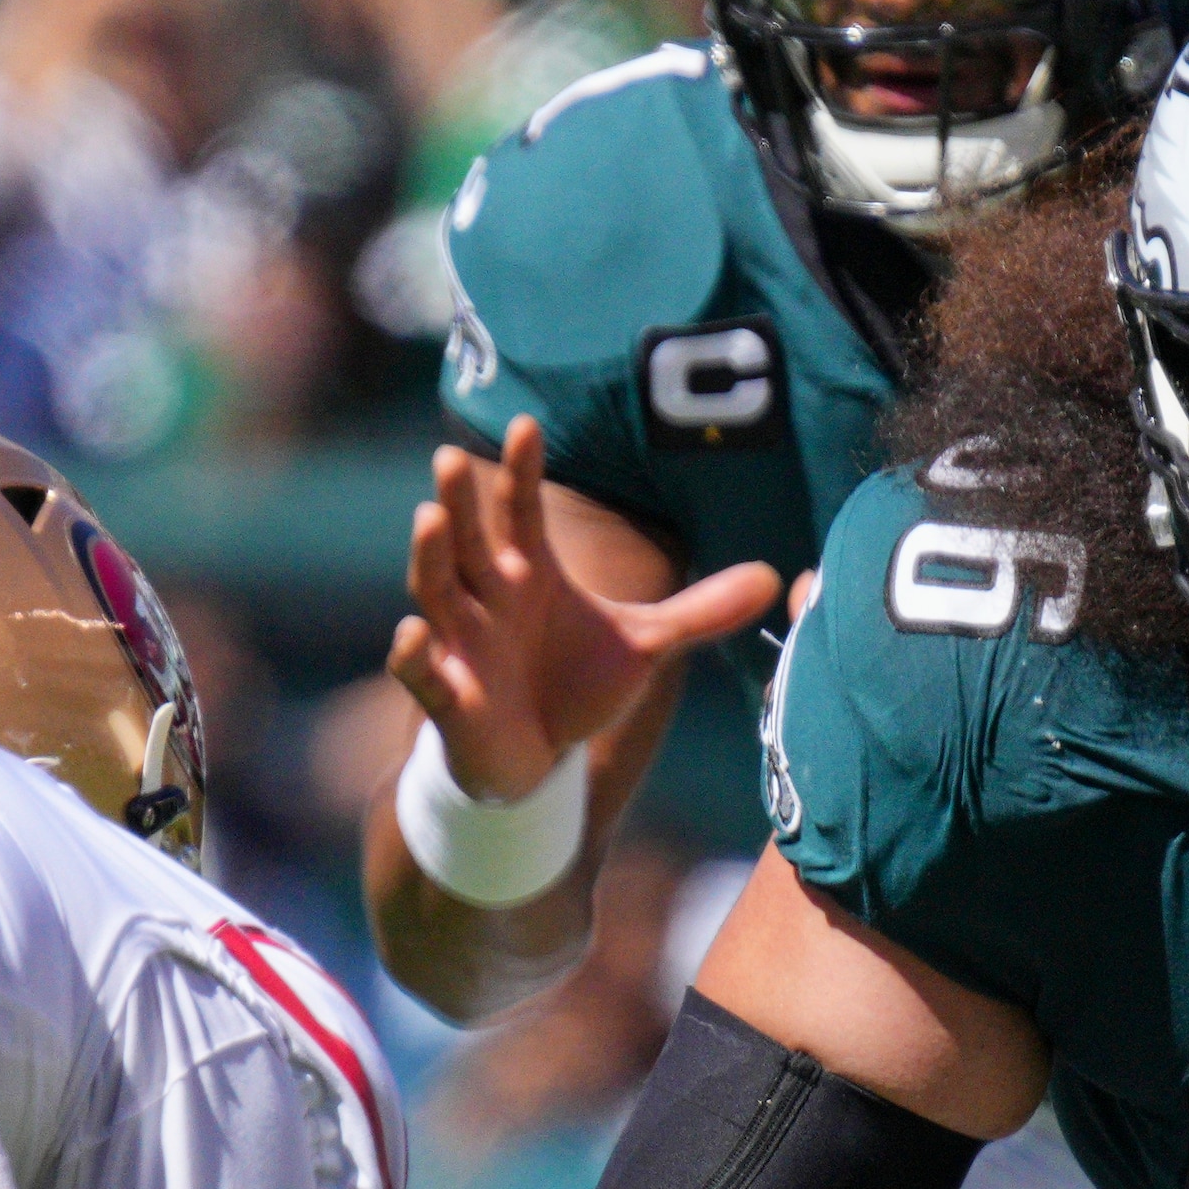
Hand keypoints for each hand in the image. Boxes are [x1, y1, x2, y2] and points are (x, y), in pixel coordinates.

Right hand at [388, 425, 782, 809]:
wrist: (538, 762)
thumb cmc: (576, 687)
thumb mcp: (644, 646)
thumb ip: (700, 611)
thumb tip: (774, 578)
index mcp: (529, 572)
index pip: (521, 511)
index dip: (522, 471)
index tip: (526, 426)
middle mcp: (488, 597)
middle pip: (468, 540)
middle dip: (458, 503)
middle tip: (448, 458)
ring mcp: (462, 643)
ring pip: (437, 591)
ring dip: (429, 558)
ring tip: (427, 519)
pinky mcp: (449, 695)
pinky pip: (423, 671)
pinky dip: (414, 654)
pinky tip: (413, 634)